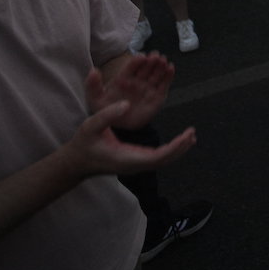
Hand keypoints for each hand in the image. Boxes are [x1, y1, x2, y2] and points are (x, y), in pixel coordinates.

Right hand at [60, 100, 195, 177]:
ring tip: (190, 136)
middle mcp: (134, 165)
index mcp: (126, 158)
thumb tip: (126, 105)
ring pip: (162, 160)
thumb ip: (107, 115)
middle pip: (164, 160)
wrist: (76, 161)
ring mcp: (135, 164)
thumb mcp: (90, 126)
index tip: (185, 137)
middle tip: (192, 133)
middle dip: (180, 148)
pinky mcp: (135, 160)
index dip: (173, 148)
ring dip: (177, 149)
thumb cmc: (83, 144)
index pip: (156, 157)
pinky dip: (170, 149)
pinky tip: (179, 141)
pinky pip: (157, 157)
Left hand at [85, 52, 174, 129]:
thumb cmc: (106, 111)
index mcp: (124, 78)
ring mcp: (148, 88)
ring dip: (161, 66)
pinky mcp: (157, 97)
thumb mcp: (95, 99)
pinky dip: (169, 76)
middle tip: (156, 56)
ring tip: (164, 60)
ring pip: (156, 73)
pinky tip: (171, 68)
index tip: (142, 56)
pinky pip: (164, 85)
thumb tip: (93, 70)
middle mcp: (137, 80)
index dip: (137, 61)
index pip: (131, 66)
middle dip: (152, 60)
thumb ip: (93, 85)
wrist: (119, 128)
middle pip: (146, 67)